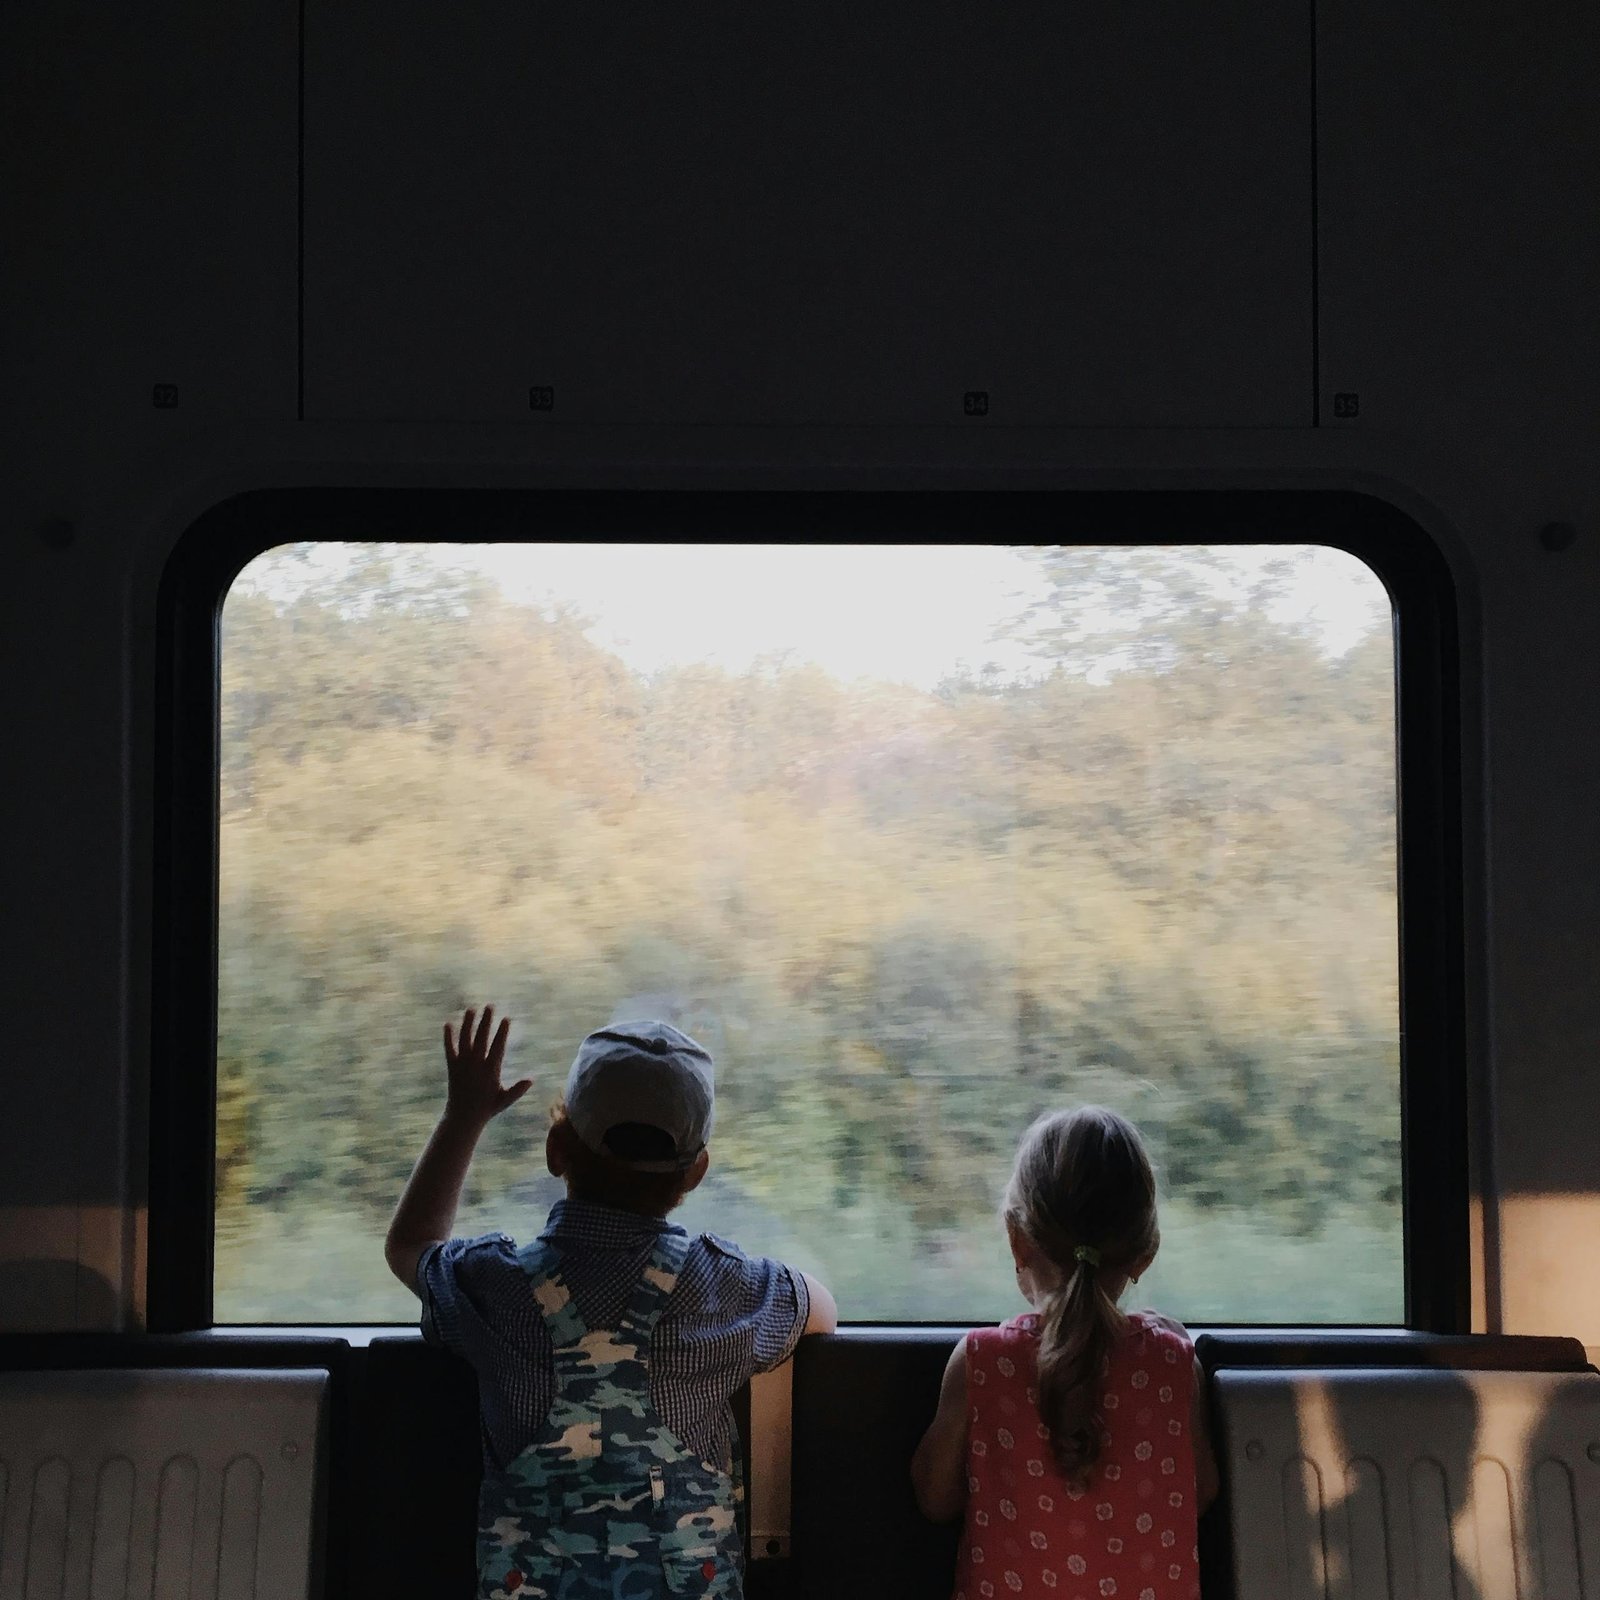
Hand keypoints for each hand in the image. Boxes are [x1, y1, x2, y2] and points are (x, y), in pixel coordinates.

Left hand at [443, 1006, 532, 1125]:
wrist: (463, 1117)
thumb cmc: (487, 1108)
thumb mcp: (505, 1099)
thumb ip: (518, 1089)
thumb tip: (532, 1079)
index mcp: (491, 1070)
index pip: (498, 1046)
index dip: (502, 1032)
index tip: (506, 1019)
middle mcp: (476, 1064)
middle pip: (481, 1038)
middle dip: (486, 1021)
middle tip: (490, 1006)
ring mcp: (463, 1065)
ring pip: (465, 1039)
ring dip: (468, 1024)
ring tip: (470, 1009)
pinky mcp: (452, 1067)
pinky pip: (449, 1049)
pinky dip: (448, 1037)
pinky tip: (447, 1024)